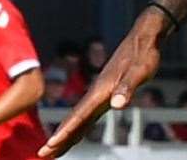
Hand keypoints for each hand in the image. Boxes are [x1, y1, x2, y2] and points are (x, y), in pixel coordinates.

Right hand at [37, 11, 164, 156]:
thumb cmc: (144, 54)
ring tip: (52, 152)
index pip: (79, 115)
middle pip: (73, 120)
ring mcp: (99, 95)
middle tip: (42, 154)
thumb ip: (127, 87)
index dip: (65, 131)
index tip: (51, 144)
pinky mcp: (105, 95)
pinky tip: (74, 136)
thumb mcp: (140, 71)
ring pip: (78, 120)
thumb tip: (116, 105)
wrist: (144, 38)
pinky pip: (87, 116)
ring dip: (65, 136)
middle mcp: (96, 93)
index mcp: (101, 90)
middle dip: (58, 138)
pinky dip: (78, 128)